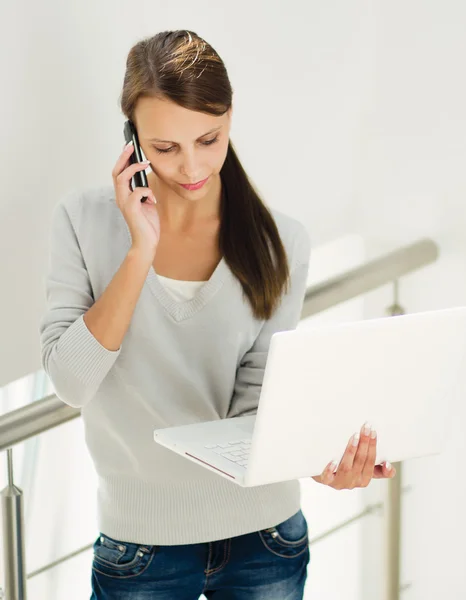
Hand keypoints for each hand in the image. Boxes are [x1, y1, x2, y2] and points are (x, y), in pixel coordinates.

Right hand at [112, 141, 160, 255]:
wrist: (147, 242)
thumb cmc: (147, 223)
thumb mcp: (146, 202)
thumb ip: (143, 191)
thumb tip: (146, 178)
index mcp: (124, 195)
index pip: (119, 173)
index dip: (123, 159)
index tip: (130, 147)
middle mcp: (121, 197)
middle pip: (116, 172)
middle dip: (123, 157)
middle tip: (131, 146)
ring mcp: (124, 203)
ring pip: (121, 178)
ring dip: (133, 168)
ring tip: (144, 163)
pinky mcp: (131, 209)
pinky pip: (137, 192)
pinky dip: (147, 191)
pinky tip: (153, 199)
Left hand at [311, 422, 396, 489]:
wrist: (320, 472)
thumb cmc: (343, 466)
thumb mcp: (361, 468)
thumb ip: (375, 466)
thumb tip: (388, 464)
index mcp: (364, 479)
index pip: (372, 463)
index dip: (374, 448)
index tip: (374, 433)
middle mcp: (353, 482)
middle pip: (361, 462)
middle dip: (365, 444)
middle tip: (366, 427)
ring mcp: (339, 482)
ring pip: (347, 467)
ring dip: (351, 451)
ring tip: (355, 436)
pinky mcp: (325, 481)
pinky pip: (328, 477)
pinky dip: (331, 469)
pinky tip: (333, 461)